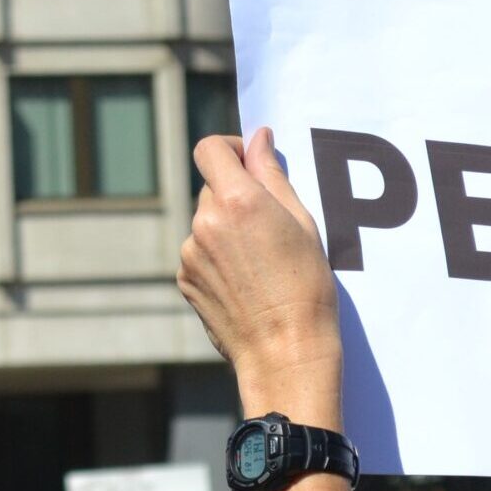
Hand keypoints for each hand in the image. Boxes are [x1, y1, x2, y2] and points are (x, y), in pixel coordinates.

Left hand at [180, 129, 342, 412]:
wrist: (285, 351)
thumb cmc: (306, 287)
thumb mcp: (302, 223)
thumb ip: (273, 174)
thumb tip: (258, 138)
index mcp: (237, 201)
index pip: (210, 149)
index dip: (230, 148)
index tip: (250, 162)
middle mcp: (204, 222)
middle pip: (212, 187)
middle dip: (236, 195)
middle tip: (270, 226)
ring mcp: (189, 253)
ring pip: (206, 222)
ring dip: (227, 229)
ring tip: (261, 263)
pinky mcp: (185, 279)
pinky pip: (199, 252)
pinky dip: (218, 257)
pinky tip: (246, 282)